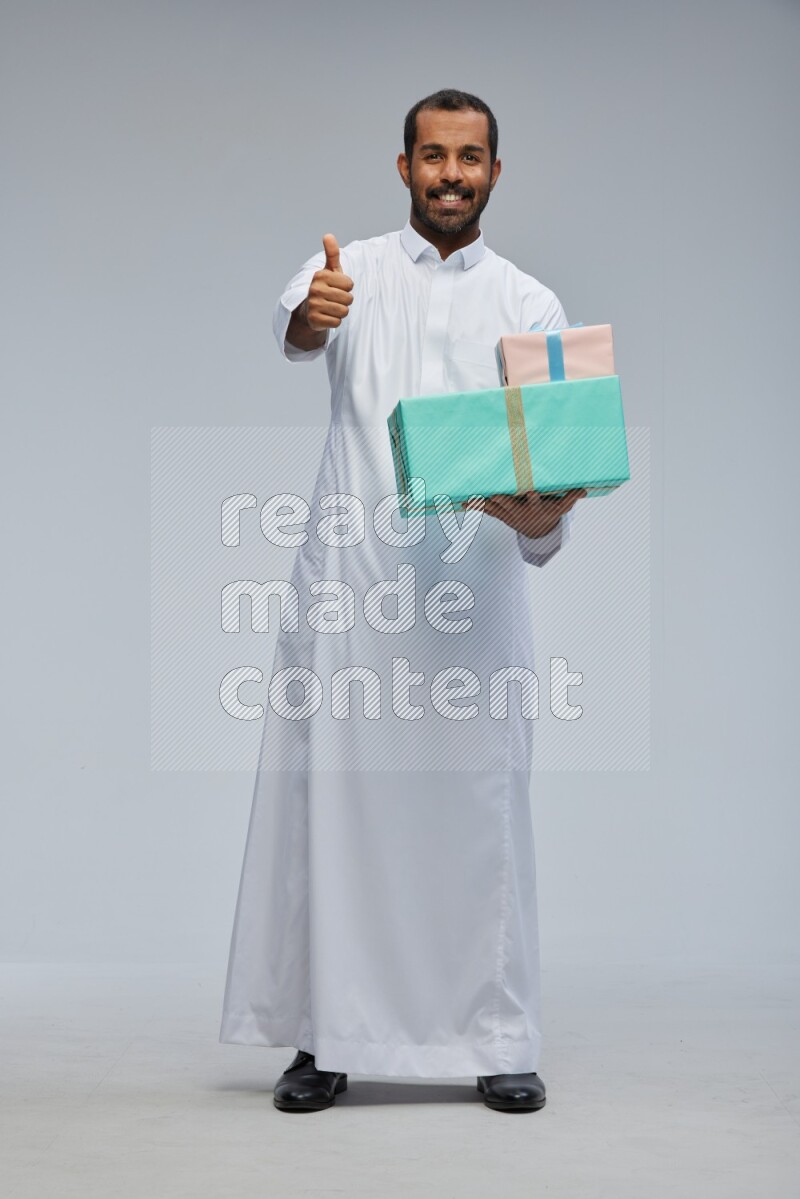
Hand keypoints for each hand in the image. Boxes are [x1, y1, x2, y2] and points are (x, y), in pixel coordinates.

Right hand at [303, 233, 353, 331]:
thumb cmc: (325, 288)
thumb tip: (328, 235)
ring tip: (332, 307)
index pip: (349, 284)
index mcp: (320, 276)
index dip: (347, 288)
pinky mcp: (314, 320)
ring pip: (344, 311)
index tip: (338, 287)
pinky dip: (335, 321)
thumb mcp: (329, 270)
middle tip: (335, 299)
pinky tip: (327, 316)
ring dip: (341, 311)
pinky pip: (337, 322)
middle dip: (345, 301)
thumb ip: (332, 254)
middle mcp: (315, 289)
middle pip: (348, 299)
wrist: (308, 310)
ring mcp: (313, 305)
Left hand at [460, 488, 586, 537]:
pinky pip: (485, 510)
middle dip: (504, 500)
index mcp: (534, 507)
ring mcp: (507, 514)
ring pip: (495, 508)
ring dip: (483, 503)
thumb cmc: (549, 512)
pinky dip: (474, 506)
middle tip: (497, 495)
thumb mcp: (561, 507)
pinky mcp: (499, 514)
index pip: (535, 502)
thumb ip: (570, 497)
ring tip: (471, 499)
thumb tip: (584, 490)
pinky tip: (462, 502)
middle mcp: (519, 511)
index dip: (533, 498)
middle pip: (511, 505)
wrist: (536, 530)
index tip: (531, 492)